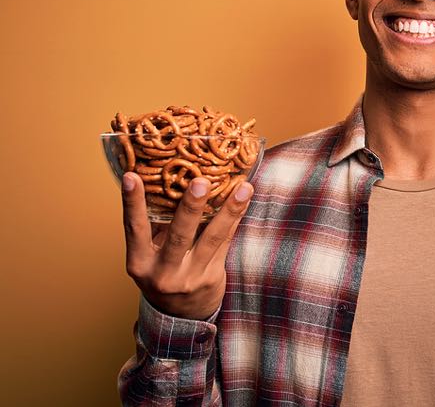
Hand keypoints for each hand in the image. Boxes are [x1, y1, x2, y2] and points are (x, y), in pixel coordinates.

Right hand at [121, 173, 253, 319]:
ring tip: (243, 188)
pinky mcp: (212, 277)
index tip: (132, 178)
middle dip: (191, 207)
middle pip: (179, 236)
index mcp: (140, 263)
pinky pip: (225, 242)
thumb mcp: (150, 255)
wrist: (180, 316)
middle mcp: (163, 272)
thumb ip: (156, 226)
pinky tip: (243, 200)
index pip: (134, 229)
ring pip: (212, 238)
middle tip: (201, 182)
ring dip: (229, 210)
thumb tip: (167, 181)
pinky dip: (235, 219)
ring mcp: (189, 277)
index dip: (132, 203)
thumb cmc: (163, 272)